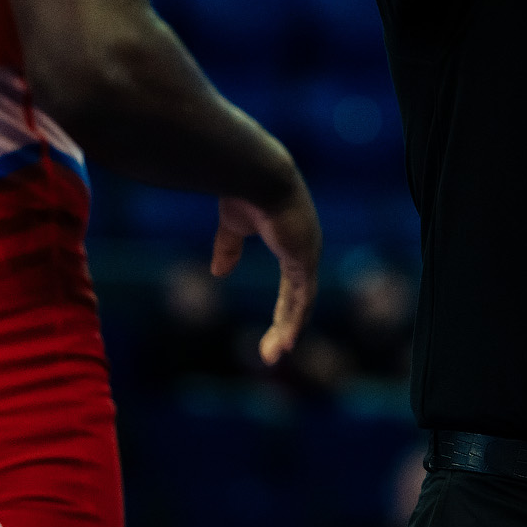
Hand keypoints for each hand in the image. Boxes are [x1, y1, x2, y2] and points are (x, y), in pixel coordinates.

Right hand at [211, 178, 321, 365]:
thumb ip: (229, 248)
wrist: (256, 172)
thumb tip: (219, 273)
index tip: (275, 333)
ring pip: (301, 303)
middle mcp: (306, 250)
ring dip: (287, 330)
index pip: (292, 286)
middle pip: (298, 299)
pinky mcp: (304, 257)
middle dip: (285, 326)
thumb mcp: (233, 226)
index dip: (284, 310)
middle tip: (271, 352)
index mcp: (292, 243)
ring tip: (273, 355)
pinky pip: (302, 297)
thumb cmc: (244, 190)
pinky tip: (287, 341)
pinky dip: (294, 321)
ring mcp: (308, 254)